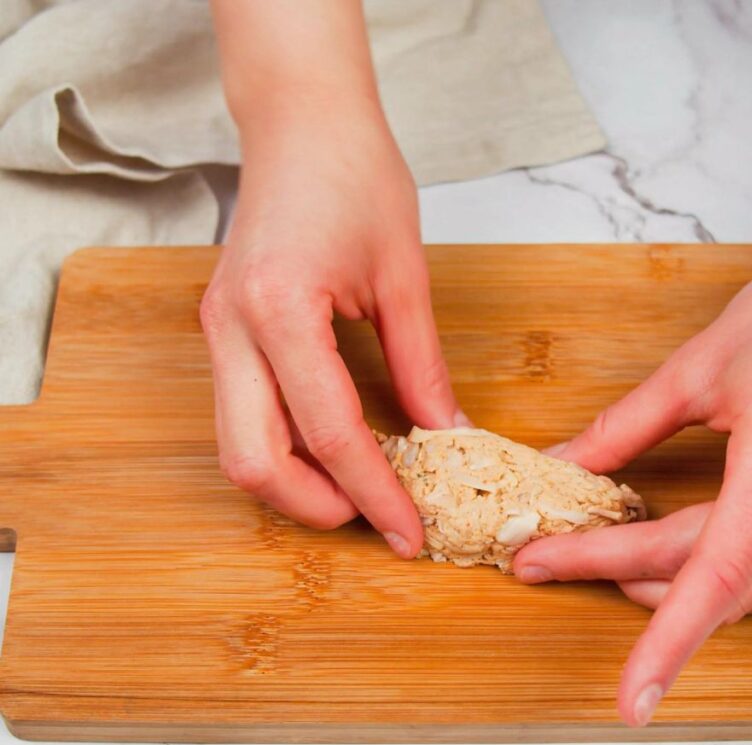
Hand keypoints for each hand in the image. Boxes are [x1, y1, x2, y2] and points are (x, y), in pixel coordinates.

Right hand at [200, 109, 464, 556]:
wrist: (301, 121)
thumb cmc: (355, 175)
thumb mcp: (404, 276)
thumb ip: (422, 365)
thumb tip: (449, 435)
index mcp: (279, 309)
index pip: (328, 432)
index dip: (375, 492)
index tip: (409, 531)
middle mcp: (232, 329)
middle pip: (252, 462)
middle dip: (316, 506)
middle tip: (379, 516)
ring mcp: (218, 331)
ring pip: (238, 446)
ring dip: (297, 483)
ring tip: (363, 488)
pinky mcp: (223, 331)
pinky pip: (244, 413)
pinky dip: (288, 446)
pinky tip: (337, 447)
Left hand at [513, 235, 751, 725]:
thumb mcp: (699, 364)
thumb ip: (626, 426)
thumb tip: (565, 466)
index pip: (712, 572)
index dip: (666, 641)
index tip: (628, 695)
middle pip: (704, 577)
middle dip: (615, 574)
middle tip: (544, 558)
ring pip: (743, 592)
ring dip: (668, 589)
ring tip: (600, 559)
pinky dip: (716, 581)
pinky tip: (675, 560)